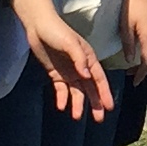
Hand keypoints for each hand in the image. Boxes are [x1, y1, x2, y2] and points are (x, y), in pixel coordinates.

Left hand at [15, 0, 112, 120]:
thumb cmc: (57, 31)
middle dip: (95, 104)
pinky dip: (62, 98)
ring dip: (77, 104)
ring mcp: (68, 71)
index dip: (104, 93)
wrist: (37, 26)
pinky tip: (61, 106)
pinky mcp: (56, 73)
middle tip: (99, 119)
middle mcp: (81, 67)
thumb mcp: (70, 43)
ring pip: (76, 91)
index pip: (99, 79)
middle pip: (90, 88)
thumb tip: (87, 76)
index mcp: (88, 59)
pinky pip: (61, 89)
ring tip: (77, 117)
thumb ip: (79, 59)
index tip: (109, 107)